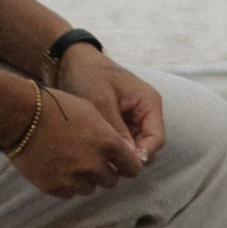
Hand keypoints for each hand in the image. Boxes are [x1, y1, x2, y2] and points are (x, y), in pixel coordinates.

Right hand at [8, 78, 143, 196]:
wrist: (21, 116)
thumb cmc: (57, 107)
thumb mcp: (91, 111)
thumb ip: (109, 134)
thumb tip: (121, 151)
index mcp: (107, 142)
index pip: (132, 167)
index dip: (128, 165)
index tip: (122, 164)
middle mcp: (93, 164)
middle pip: (110, 181)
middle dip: (104, 172)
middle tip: (91, 160)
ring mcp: (73, 178)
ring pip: (89, 188)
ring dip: (85, 179)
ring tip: (71, 161)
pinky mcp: (54, 187)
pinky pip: (69, 193)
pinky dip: (67, 184)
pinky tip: (58, 167)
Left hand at [66, 51, 163, 167]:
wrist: (69, 60)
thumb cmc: (88, 74)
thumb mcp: (100, 100)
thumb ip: (117, 129)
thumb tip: (130, 159)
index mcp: (149, 102)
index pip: (156, 139)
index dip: (142, 156)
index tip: (120, 165)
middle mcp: (145, 112)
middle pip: (147, 147)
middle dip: (130, 158)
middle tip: (106, 166)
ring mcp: (133, 118)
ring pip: (133, 148)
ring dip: (119, 155)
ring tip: (98, 159)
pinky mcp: (119, 123)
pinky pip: (121, 143)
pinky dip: (111, 150)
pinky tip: (95, 152)